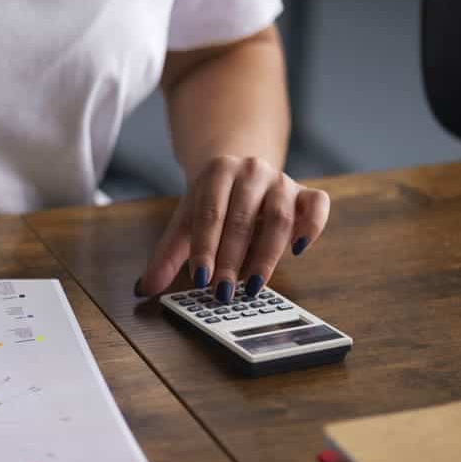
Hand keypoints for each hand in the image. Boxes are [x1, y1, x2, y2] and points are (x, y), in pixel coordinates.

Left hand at [136, 155, 329, 300]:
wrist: (240, 169)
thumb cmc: (212, 202)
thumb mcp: (186, 222)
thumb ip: (167, 255)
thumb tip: (143, 289)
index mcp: (217, 172)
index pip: (210, 214)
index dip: (205, 248)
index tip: (200, 279)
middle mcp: (252, 171)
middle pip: (242, 219)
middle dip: (231, 259)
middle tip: (223, 292)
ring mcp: (282, 180)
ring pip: (279, 218)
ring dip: (267, 255)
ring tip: (253, 286)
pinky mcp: (307, 193)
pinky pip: (317, 206)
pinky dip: (312, 227)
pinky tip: (298, 251)